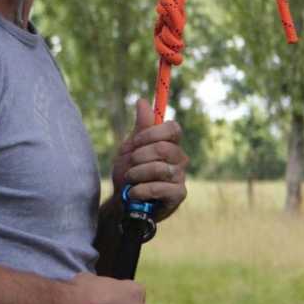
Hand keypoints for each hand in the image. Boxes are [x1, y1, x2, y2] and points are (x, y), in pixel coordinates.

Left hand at [111, 98, 187, 222]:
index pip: (172, 128)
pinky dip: (142, 190)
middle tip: (129, 164)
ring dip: (138, 174)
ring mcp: (180, 177)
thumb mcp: (130, 148)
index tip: (134, 142)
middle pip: (164, 148)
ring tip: (129, 180)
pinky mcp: (178, 195)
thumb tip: (142, 101)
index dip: (152, 133)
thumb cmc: (129, 173)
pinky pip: (161, 188)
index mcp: (170, 144)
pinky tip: (133, 193)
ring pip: (161, 168)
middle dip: (140, 156)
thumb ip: (140, 127)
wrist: (122, 202)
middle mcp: (179, 158)